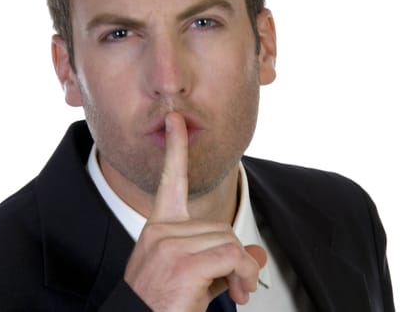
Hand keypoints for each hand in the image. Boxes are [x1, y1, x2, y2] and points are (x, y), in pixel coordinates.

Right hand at [124, 112, 266, 311]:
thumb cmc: (162, 304)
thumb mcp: (196, 277)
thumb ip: (225, 260)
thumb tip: (257, 253)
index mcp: (159, 229)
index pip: (169, 181)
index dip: (175, 149)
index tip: (176, 122)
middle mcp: (160, 232)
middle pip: (220, 225)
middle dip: (236, 257)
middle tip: (236, 284)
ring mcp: (169, 246)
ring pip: (230, 240)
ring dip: (242, 270)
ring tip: (235, 291)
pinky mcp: (183, 263)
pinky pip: (233, 256)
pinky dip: (243, 275)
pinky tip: (236, 292)